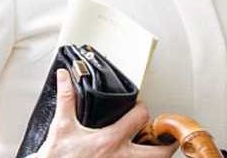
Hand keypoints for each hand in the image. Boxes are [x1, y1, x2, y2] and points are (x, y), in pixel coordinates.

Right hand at [36, 70, 175, 157]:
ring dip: (157, 156)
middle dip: (168, 143)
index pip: (139, 118)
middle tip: (169, 136)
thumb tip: (64, 77)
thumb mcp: (62, 125)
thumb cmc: (58, 156)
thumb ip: (66, 98)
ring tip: (158, 149)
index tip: (140, 106)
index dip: (143, 108)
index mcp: (110, 140)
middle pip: (159, 152)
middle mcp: (121, 157)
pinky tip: (139, 157)